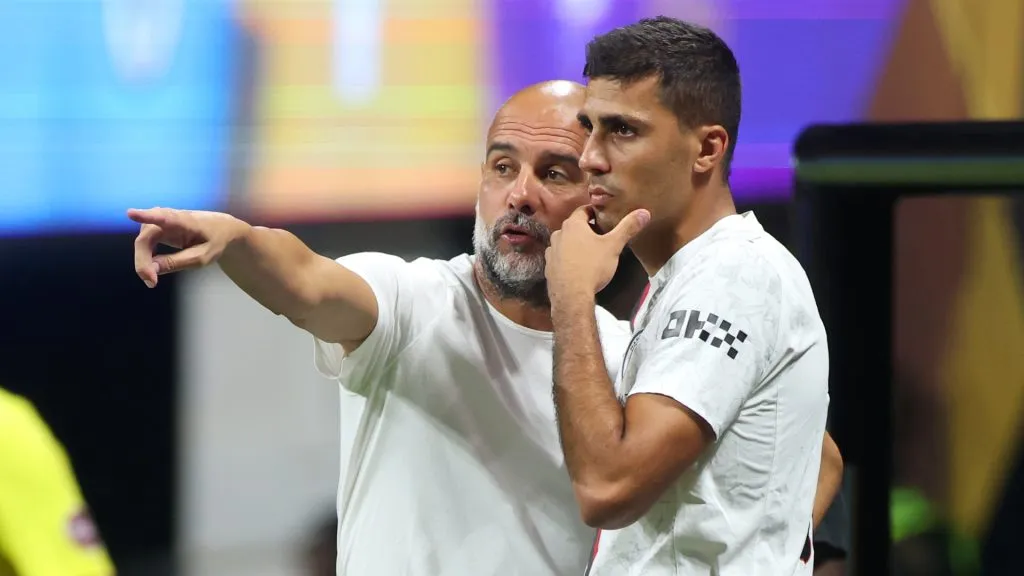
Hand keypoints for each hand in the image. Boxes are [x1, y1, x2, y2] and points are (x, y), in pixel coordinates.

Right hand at [128, 207, 250, 287]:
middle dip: (143, 259)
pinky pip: (145, 243)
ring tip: (152, 279)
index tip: (130, 213)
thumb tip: (151, 269)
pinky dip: (146, 258)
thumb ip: (177, 262)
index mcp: (186, 221)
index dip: (147, 216)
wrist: (222, 229)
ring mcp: (161, 222)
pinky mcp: (158, 228)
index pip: (165, 217)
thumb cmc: (214, 241)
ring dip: (143, 260)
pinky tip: (151, 271)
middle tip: (150, 282)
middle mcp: (169, 217)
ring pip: (143, 240)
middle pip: (146, 237)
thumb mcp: (202, 257)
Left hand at [545, 206, 649, 303]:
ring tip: (590, 252)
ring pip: (566, 242)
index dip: (595, 212)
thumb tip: (644, 212)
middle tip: (601, 236)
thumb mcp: (613, 246)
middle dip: (587, 229)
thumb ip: (627, 228)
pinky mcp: (548, 268)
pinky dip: (568, 259)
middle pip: (574, 227)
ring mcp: (551, 252)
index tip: (605, 218)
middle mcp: (558, 235)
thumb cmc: (592, 266)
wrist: (571, 296)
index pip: (583, 210)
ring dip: (576, 244)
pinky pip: (560, 258)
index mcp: (573, 225)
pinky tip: (578, 267)